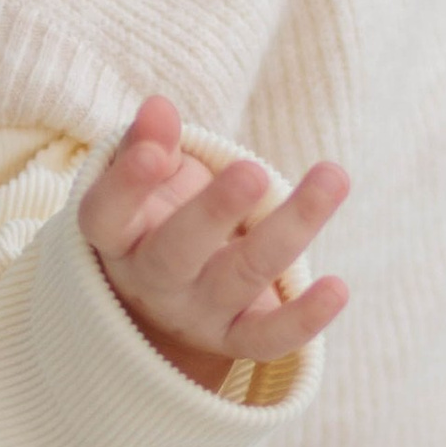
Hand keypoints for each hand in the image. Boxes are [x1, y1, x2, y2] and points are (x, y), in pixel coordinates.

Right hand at [81, 97, 349, 389]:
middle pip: (176, 253)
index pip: (107, 215)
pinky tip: (338, 288)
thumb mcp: (147, 179)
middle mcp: (152, 282)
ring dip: (290, 230)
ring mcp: (197, 314)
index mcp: (118, 238)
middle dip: (214, 213)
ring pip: (241, 277)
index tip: (154, 152)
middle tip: (252, 171)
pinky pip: (271, 339)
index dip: (128, 186)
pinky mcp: (238, 338)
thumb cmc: (157, 217)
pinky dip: (305, 319)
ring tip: (331, 177)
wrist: (167, 300)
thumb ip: (150, 143)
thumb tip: (158, 108)